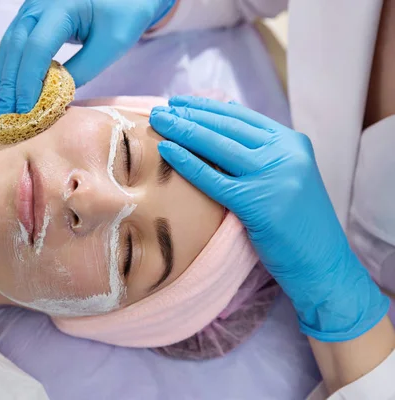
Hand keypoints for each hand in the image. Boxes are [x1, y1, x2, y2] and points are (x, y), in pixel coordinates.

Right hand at [0, 0, 174, 116]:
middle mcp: (39, 3)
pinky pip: (13, 44)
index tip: (25, 109)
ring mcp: (31, 7)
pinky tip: (6, 92)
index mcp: (62, 5)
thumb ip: (82, 71)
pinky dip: (8, 69)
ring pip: (8, 45)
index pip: (37, 47)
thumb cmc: (123, 16)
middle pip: (15, 46)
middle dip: (9, 85)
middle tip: (4, 116)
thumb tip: (54, 98)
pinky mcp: (30, 16)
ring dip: (3, 79)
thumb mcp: (109, 47)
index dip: (29, 81)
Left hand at [150, 96, 389, 341]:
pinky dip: (187, 162)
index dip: (207, 106)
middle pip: (226, 127)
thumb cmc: (298, 224)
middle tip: (160, 108)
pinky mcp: (259, 203)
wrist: (323, 264)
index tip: (180, 101)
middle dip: (189, 114)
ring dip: (183, 130)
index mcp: (293, 142)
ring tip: (157, 121)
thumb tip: (222, 123)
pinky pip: (213, 177)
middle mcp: (286, 153)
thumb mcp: (286, 176)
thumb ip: (261, 152)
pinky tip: (166, 150)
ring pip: (218, 145)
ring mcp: (274, 176)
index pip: (242, 116)